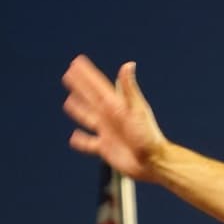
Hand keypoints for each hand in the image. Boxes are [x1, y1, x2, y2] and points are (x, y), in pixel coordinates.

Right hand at [63, 57, 168, 180]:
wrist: (154, 161)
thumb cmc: (149, 136)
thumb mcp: (138, 109)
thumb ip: (129, 89)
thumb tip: (128, 64)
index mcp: (117, 106)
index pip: (98, 87)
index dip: (88, 75)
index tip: (77, 62)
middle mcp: (111, 117)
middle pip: (91, 98)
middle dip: (80, 87)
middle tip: (69, 74)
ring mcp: (108, 132)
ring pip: (88, 118)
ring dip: (79, 109)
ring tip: (69, 101)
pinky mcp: (106, 148)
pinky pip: (89, 143)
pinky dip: (81, 141)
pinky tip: (74, 137)